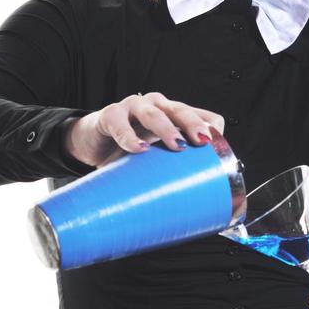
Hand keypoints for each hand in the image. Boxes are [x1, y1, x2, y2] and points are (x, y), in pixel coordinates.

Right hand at [64, 92, 224, 167]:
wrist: (91, 143)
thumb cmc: (129, 149)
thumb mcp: (156, 158)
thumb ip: (173, 170)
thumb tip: (198, 202)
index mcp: (174, 115)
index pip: (200, 114)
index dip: (210, 126)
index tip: (216, 145)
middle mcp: (157, 106)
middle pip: (180, 110)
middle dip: (193, 124)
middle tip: (202, 141)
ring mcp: (133, 107)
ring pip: (153, 113)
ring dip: (166, 128)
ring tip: (177, 145)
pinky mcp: (110, 115)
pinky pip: (119, 123)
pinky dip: (129, 137)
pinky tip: (139, 149)